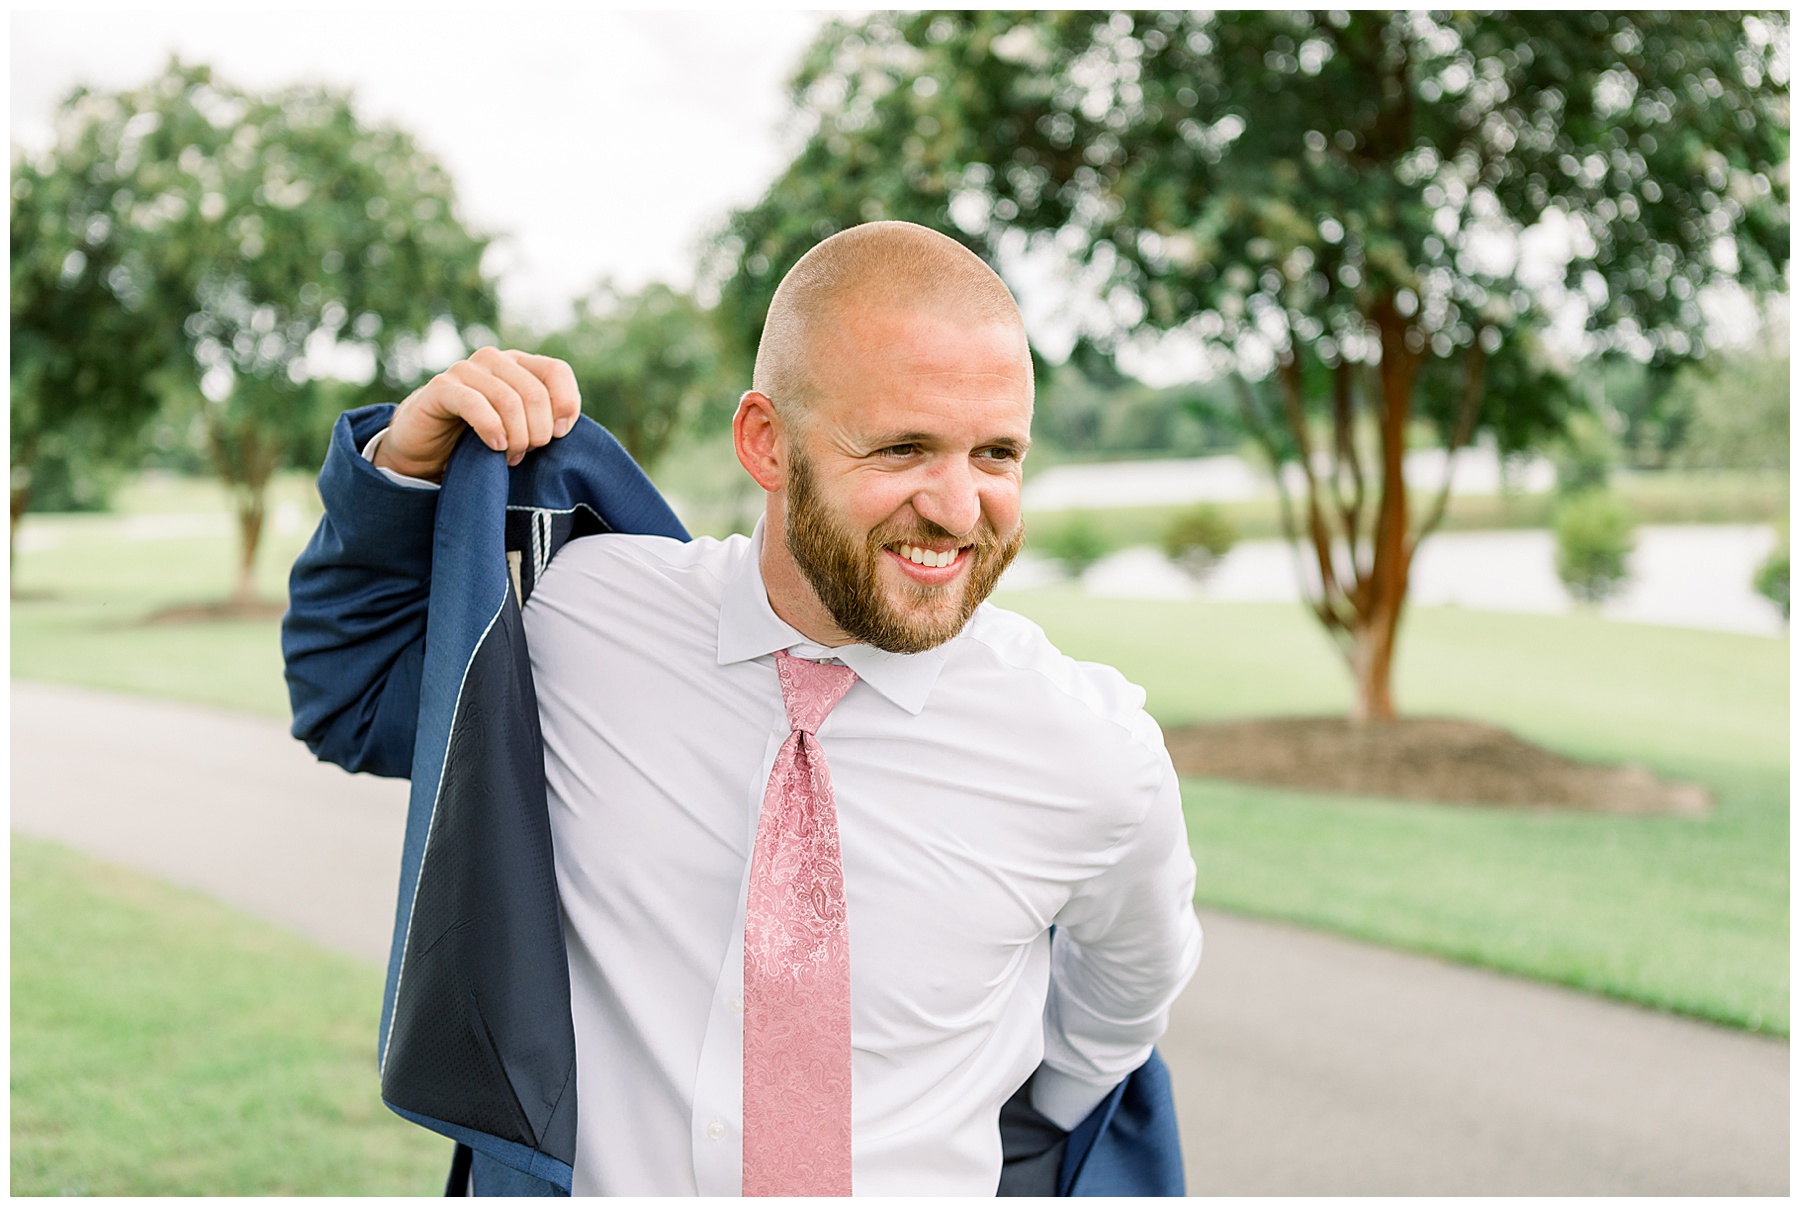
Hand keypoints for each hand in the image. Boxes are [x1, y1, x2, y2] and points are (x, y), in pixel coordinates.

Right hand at [374, 347, 580, 481]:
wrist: (425, 451)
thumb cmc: (479, 440)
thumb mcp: (519, 429)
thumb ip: (544, 420)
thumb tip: (567, 425)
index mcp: (518, 364)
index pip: (556, 371)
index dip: (565, 404)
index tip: (561, 436)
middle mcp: (494, 360)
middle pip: (536, 392)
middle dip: (538, 432)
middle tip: (527, 454)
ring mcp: (466, 370)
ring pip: (509, 400)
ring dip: (516, 437)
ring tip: (510, 457)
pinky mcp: (441, 388)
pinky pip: (475, 404)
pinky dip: (491, 429)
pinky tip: (495, 447)